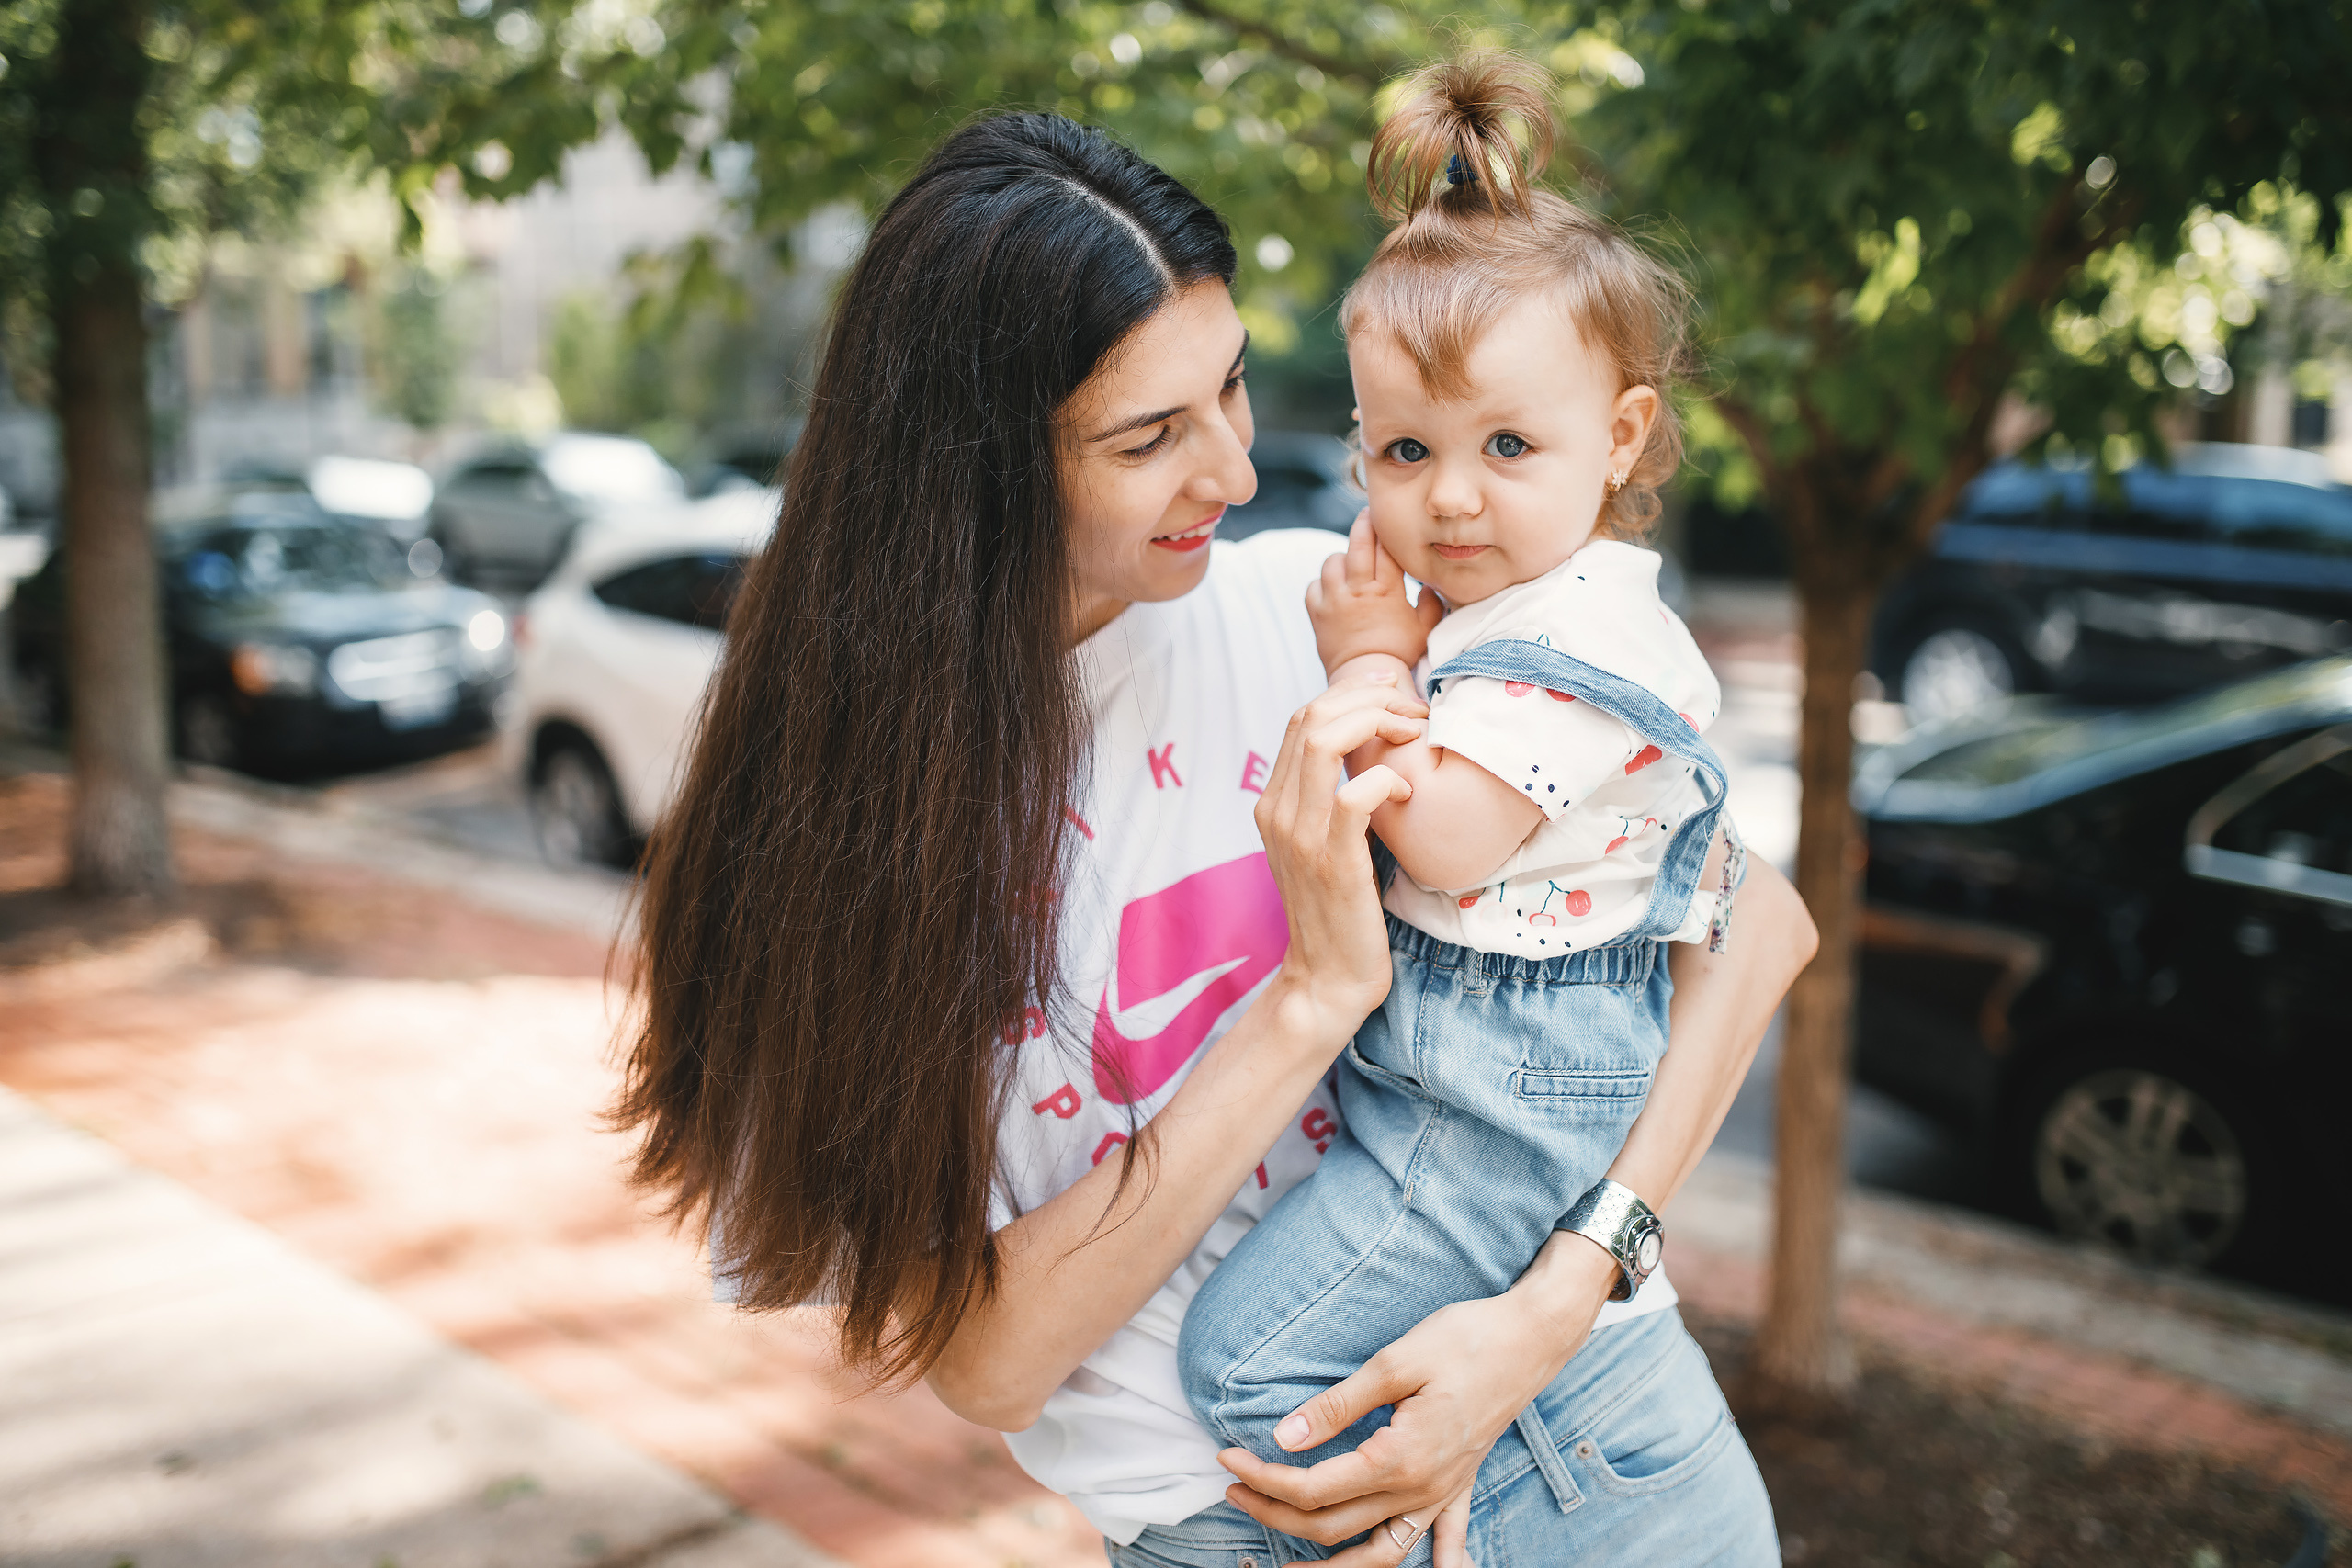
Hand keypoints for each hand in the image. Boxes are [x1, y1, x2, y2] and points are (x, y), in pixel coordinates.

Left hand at [1218, 1243, 1619, 1565]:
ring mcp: (1445, 1493)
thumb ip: (1337, 1405)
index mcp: (1400, 1459)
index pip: (1314, 1487)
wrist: (1532, 1337)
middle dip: (1275, 1514)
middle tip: (1233, 1488)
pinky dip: (1437, 1566)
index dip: (1264, 1477)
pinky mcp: (1461, 1484)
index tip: (1227, 1457)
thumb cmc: (1465, 1339)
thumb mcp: (1394, 1361)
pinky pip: (1446, 1542)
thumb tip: (1285, 1437)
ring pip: (1383, 1553)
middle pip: (1334, 1526)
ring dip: (1334, 1564)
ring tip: (1290, 1565)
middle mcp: (1422, 1489)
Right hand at [1254, 668, 1426, 1032]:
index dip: (1352, 693)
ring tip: (1413, 734)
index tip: (1395, 698)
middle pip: (1310, 715)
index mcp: (1274, 803)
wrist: (1327, 979)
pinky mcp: (1333, 862)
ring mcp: (1301, 836)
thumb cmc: (1340, 909)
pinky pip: (1353, 796)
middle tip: (1413, 710)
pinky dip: (1386, 778)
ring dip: (1377, 722)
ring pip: (1323, 741)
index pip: (1303, 717)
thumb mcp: (1325, 844)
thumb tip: (1374, 751)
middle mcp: (1278, 812)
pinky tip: (1407, 791)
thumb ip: (1330, 799)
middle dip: (1369, 696)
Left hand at [1306, 510, 1444, 675]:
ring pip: (1332, 561)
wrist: (1363, 677)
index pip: (1386, 548)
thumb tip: (1432, 583)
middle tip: (1366, 515)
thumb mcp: (1424, 628)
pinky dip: (1322, 583)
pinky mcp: (1316, 613)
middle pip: (1358, 543)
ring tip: (1351, 564)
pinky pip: (1313, 585)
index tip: (1388, 519)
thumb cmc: (1398, 652)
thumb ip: (1432, 602)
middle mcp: (1358, 591)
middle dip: (1363, 523)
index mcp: (1386, 591)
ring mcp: (1334, 601)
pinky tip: (1334, 589)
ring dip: (1341, 559)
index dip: (1387, 530)